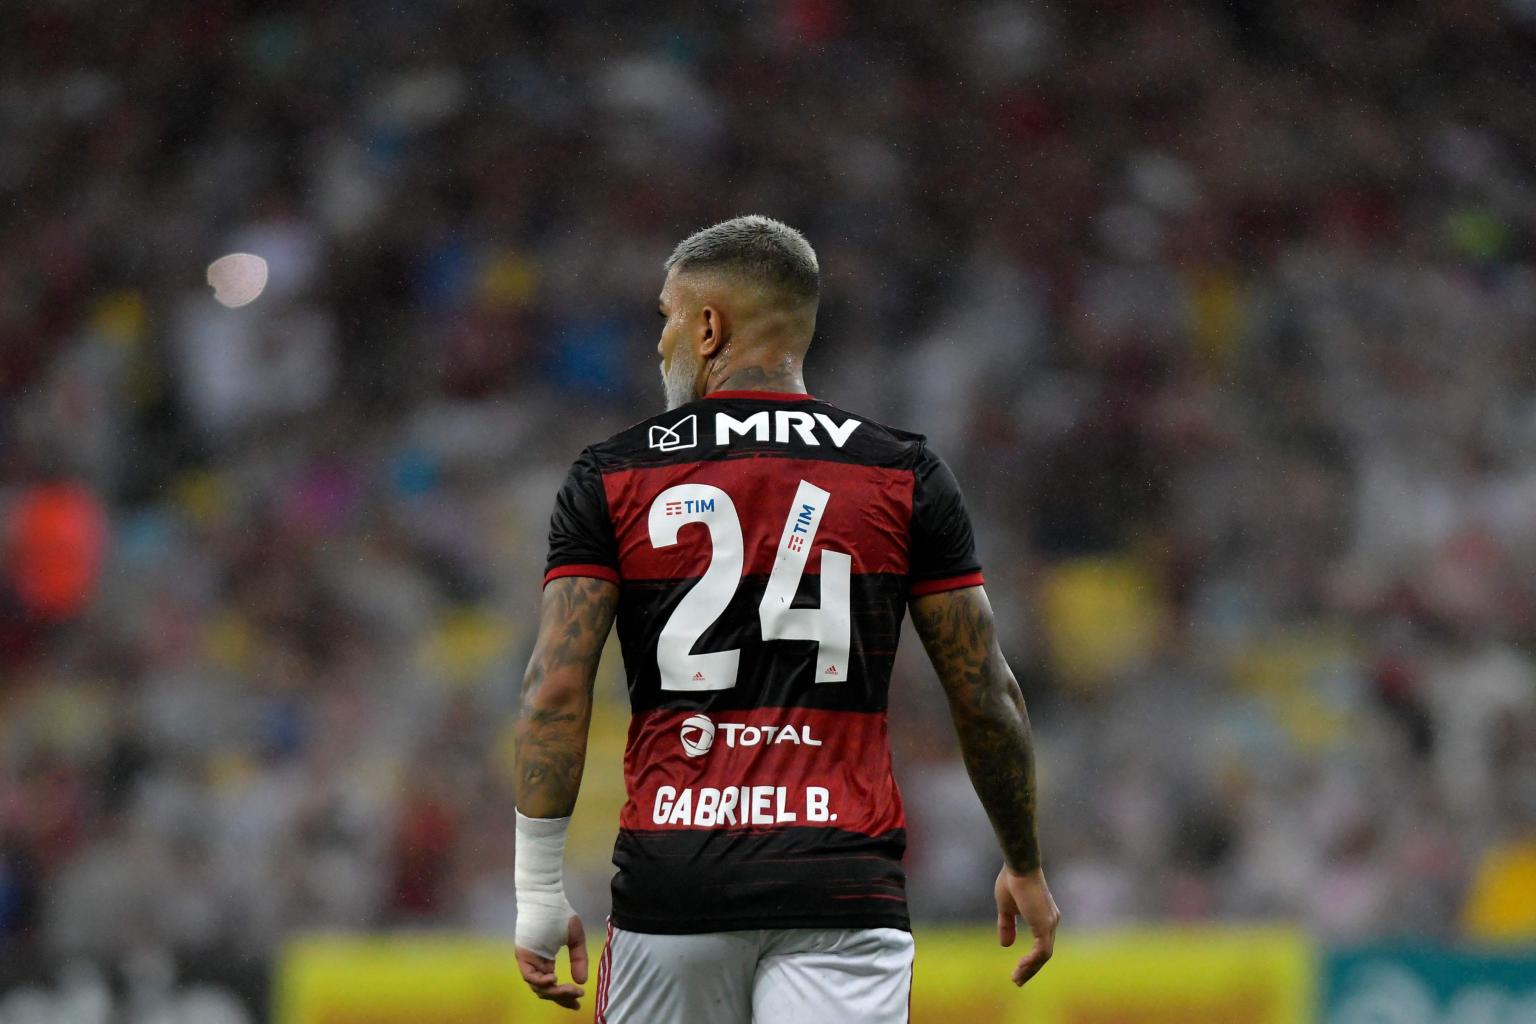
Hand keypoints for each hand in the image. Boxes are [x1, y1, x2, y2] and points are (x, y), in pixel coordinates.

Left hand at [515, 914, 588, 1010]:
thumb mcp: (575, 939)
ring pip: (537, 986)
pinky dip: (541, 981)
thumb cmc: (560, 914)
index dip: (565, 997)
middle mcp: (535, 964)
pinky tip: (555, 979)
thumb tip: (582, 981)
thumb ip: (579, 959)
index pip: (552, 986)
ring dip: (554, 991)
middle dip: (562, 997)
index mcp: (545, 961)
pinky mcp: (523, 954)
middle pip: (545, 990)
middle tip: (577, 997)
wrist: (548, 896)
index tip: (579, 1003)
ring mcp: (528, 960)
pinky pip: (530, 975)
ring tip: (569, 989)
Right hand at [995, 864, 1059, 986]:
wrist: (1019, 865)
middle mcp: (1051, 921)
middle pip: (1044, 953)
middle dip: (1031, 969)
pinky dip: (1031, 962)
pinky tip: (1020, 968)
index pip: (1041, 944)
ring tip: (1016, 979)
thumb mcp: (1006, 908)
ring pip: (1044, 956)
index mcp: (1043, 916)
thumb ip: (1007, 926)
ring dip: (1030, 969)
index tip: (1018, 970)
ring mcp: (1050, 923)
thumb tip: (1006, 945)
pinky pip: (1041, 952)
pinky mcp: (1044, 925)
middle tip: (1018, 981)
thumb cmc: (1012, 880)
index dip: (1031, 960)